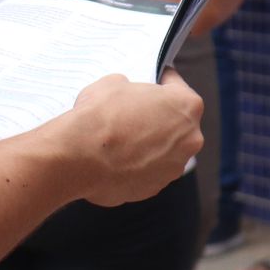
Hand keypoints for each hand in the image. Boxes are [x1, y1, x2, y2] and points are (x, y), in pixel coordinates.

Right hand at [69, 70, 203, 206]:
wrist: (80, 156)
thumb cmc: (100, 115)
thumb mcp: (113, 82)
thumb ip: (130, 88)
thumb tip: (127, 97)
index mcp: (186, 106)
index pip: (178, 87)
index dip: (162, 83)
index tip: (152, 82)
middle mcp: (189, 139)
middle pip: (177, 123)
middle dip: (158, 117)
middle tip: (133, 112)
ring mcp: (174, 167)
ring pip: (164, 150)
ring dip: (148, 143)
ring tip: (120, 138)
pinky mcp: (155, 188)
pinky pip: (148, 171)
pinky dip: (136, 164)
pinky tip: (115, 158)